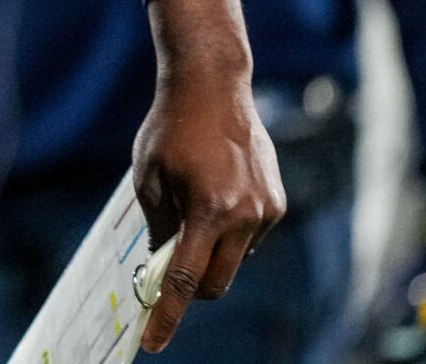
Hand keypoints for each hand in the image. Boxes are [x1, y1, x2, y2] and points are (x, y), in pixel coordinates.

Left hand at [133, 0, 287, 352]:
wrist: (212, 88)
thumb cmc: (170, 129)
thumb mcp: (148, 179)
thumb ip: (160, 229)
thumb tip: (162, 270)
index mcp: (208, 210)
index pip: (184, 278)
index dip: (167, 315)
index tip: (153, 343)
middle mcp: (244, 216)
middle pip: (216, 283)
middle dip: (190, 287)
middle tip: (165, 271)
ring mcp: (266, 211)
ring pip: (233, 260)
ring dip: (210, 252)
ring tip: (192, 205)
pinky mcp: (277, 204)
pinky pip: (247, 237)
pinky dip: (228, 231)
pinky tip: (215, 193)